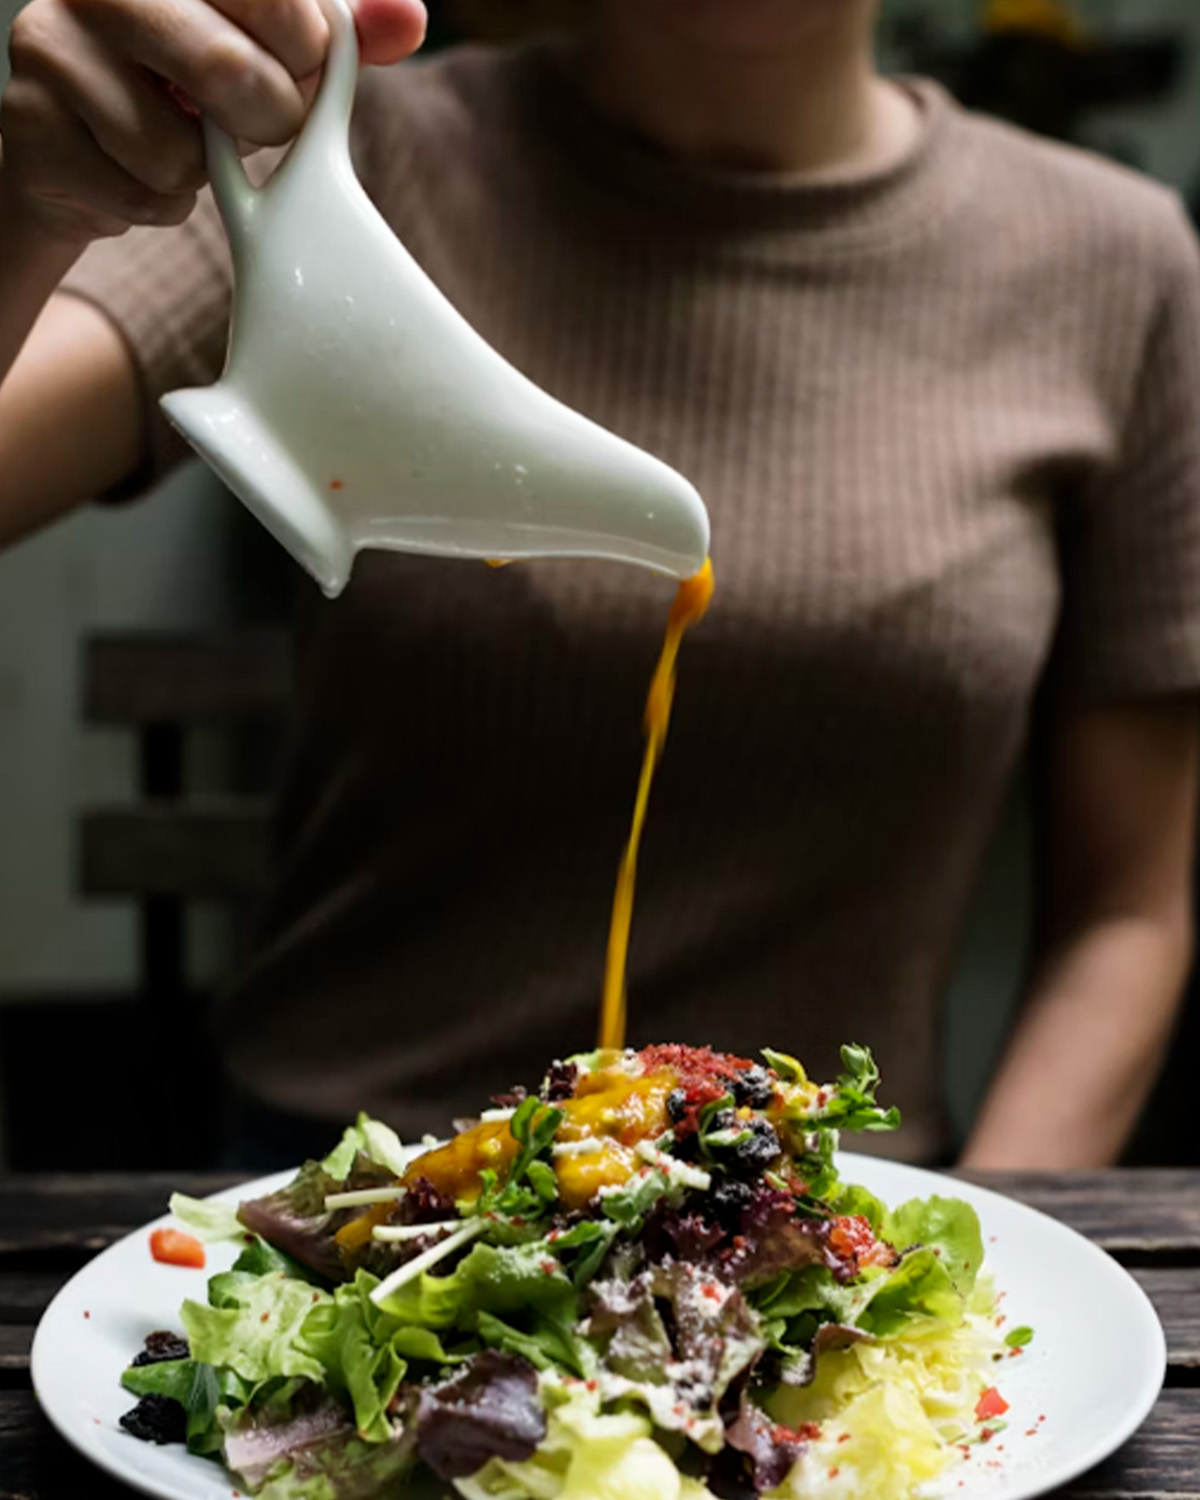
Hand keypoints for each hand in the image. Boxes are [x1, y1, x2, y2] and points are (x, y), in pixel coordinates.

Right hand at [0, 0, 426, 244]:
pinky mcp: (31, 123)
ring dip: (202, 172)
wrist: (87, 148)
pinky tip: (136, 170)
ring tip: (178, 142)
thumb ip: (340, 31)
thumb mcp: (272, 50)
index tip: (295, 62)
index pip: (277, 0)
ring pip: (179, 149)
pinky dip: (160, 202)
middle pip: (229, 71)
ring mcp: (49, 47)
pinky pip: (141, 192)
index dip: (306, 51)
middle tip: (256, 118)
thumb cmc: (190, 86)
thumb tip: (408, 21)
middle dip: (269, 118)